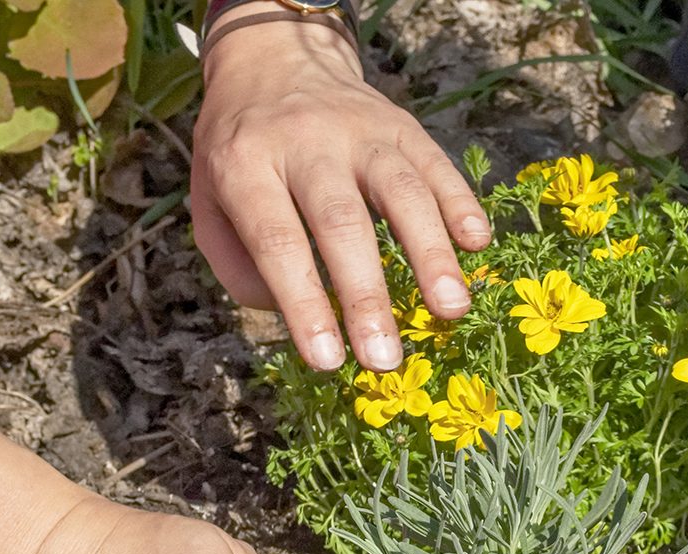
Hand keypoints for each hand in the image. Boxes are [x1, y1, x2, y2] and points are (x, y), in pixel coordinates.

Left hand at [191, 14, 491, 372]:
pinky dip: (460, 203)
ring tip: (449, 310)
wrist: (275, 59)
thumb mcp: (209, 199)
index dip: (303, 303)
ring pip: (400, 190)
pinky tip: (477, 245)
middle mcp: (304, 140)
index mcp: (244, 162)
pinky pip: (436, 163)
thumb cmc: (241, 152)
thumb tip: (296, 317)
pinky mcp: (402, 123)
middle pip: (341, 221)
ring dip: (429, 253)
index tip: (326, 360)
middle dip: (366, 295)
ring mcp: (359, 129)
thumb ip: (239, 263)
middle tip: (385, 358)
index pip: (276, 240)